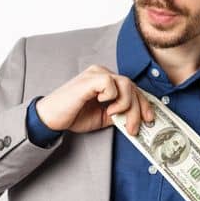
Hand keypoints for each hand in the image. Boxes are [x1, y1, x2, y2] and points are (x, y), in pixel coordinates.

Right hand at [33, 65, 155, 135]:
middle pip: (132, 86)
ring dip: (126, 104)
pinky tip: (101, 104)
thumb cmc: (72, 115)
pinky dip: (111, 97)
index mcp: (105, 81)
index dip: (144, 103)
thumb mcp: (103, 117)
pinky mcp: (90, 79)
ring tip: (113, 115)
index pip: (132, 88)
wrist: (51, 118)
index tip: (148, 119)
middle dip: (137, 109)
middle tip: (133, 127)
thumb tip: (137, 118)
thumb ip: (119, 113)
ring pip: (126, 84)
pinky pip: (111, 84)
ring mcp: (96, 74)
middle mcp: (102, 73)